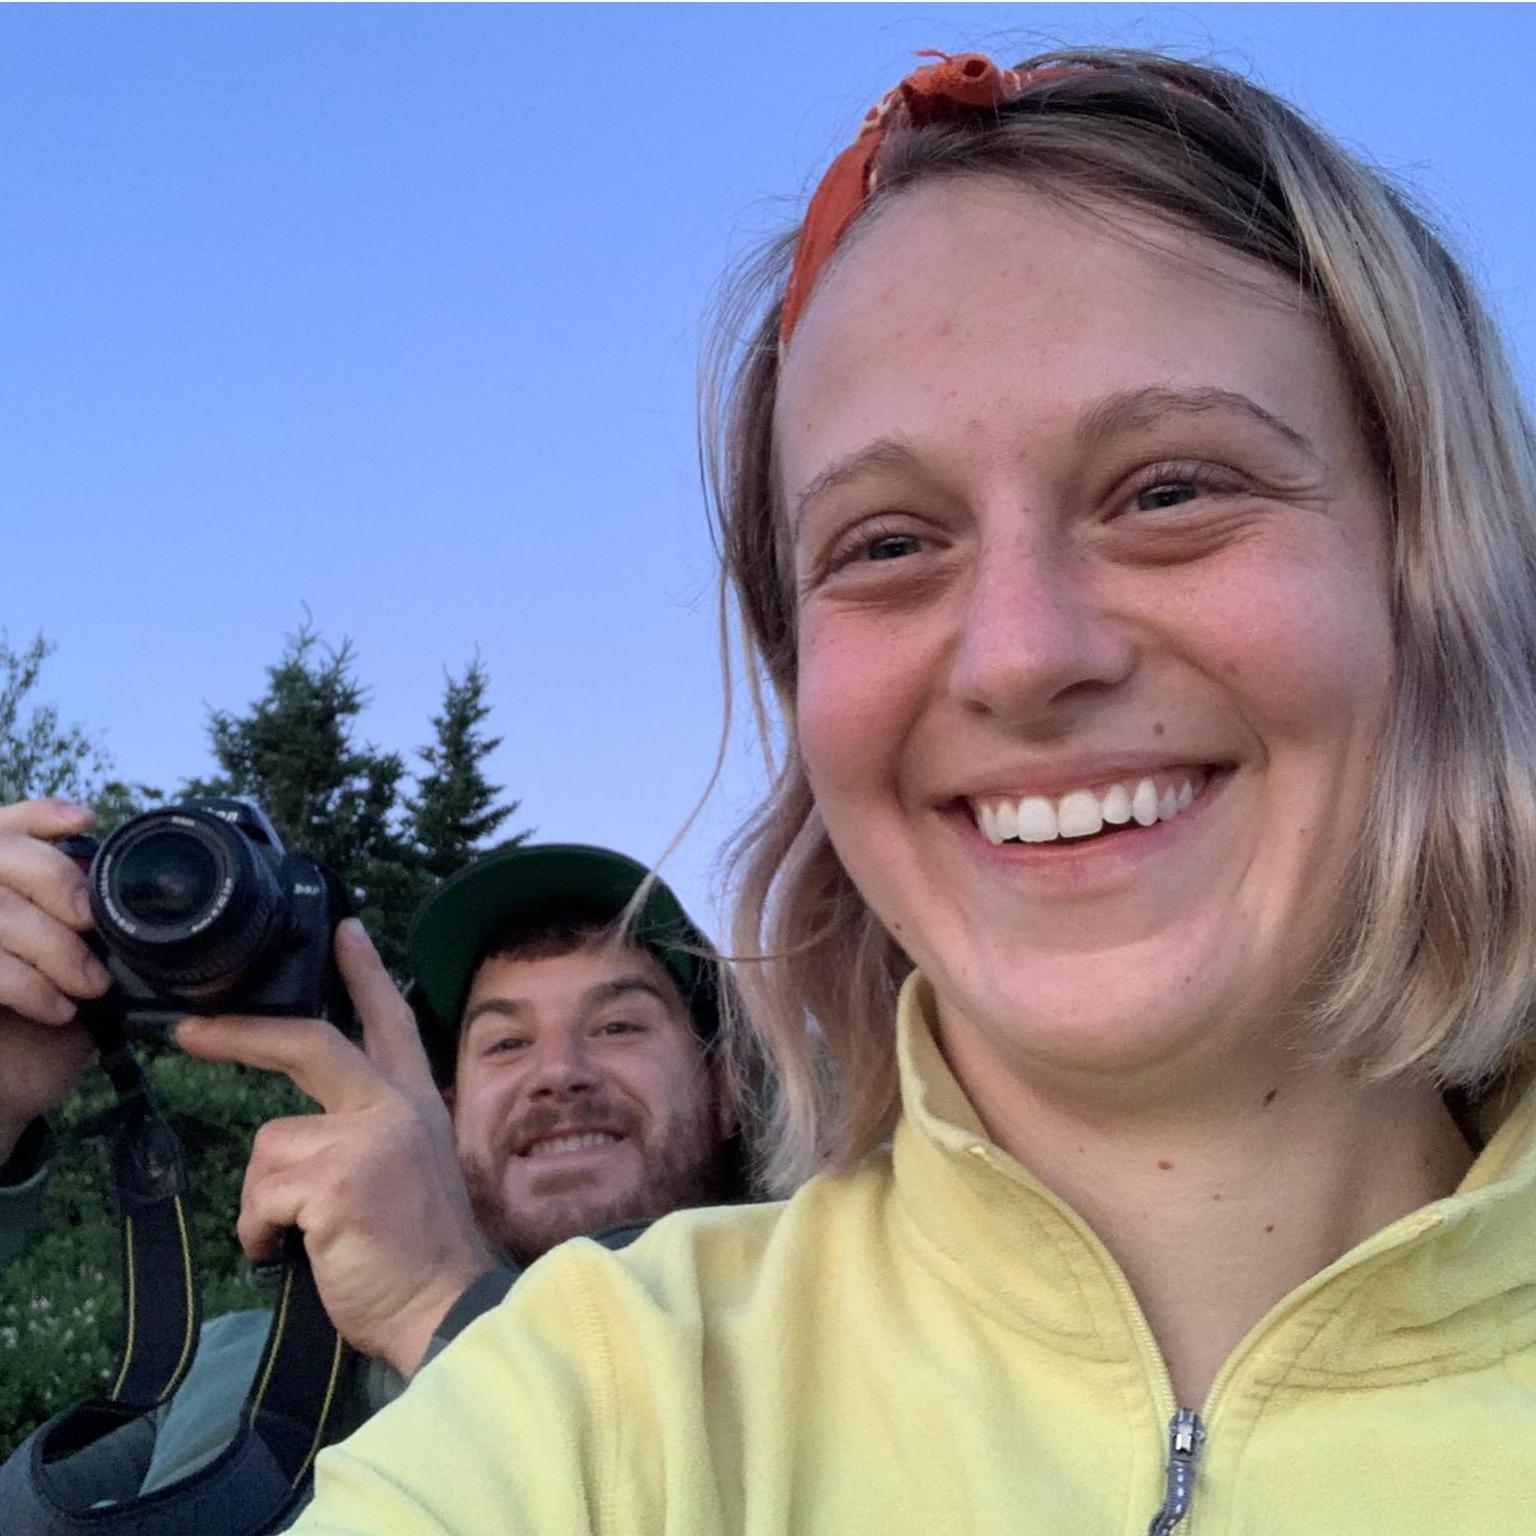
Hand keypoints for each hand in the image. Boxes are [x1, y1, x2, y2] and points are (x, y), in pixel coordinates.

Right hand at [0, 799, 108, 1162]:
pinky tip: (58, 1008)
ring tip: (89, 984)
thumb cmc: (40, 1028)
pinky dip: (26, 984)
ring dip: (51, 946)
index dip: (38, 815)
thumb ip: (80, 923)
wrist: (2, 1095)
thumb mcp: (71, 966)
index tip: (85, 820)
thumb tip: (132, 891)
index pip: (4, 826)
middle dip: (52, 878)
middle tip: (89, 920)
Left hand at [176, 919, 496, 1378]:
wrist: (447, 1308)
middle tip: (190, 1029)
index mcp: (416, 1102)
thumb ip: (368, 1133)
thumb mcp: (406, 1171)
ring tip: (300, 1236)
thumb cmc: (418, 1254)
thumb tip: (305, 1130)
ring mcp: (368, 1139)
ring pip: (269, 1144)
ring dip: (264, 1200)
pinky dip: (262, 1232)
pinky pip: (261, 1196)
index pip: (390, 1021)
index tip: (342, 929)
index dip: (365, 972)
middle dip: (243, 1034)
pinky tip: (294, 1253)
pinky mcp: (336, 1180)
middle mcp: (395, 1107)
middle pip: (310, 1042)